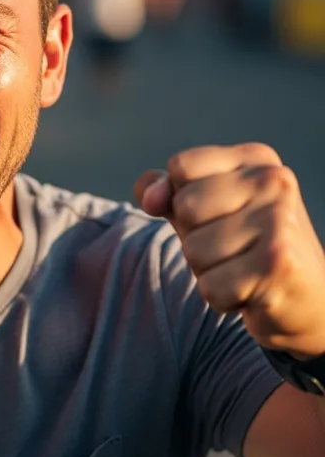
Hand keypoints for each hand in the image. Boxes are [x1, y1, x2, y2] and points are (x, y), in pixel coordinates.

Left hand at [135, 143, 324, 358]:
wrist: (305, 298)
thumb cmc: (241, 244)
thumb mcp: (198, 207)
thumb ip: (162, 190)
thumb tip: (150, 199)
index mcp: (255, 158)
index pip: (181, 166)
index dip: (181, 198)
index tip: (216, 213)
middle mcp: (275, 181)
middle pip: (184, 207)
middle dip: (194, 237)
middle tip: (232, 247)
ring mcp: (280, 220)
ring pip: (193, 250)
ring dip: (208, 270)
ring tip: (242, 267)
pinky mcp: (279, 264)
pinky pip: (210, 287)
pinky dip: (221, 297)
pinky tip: (250, 290)